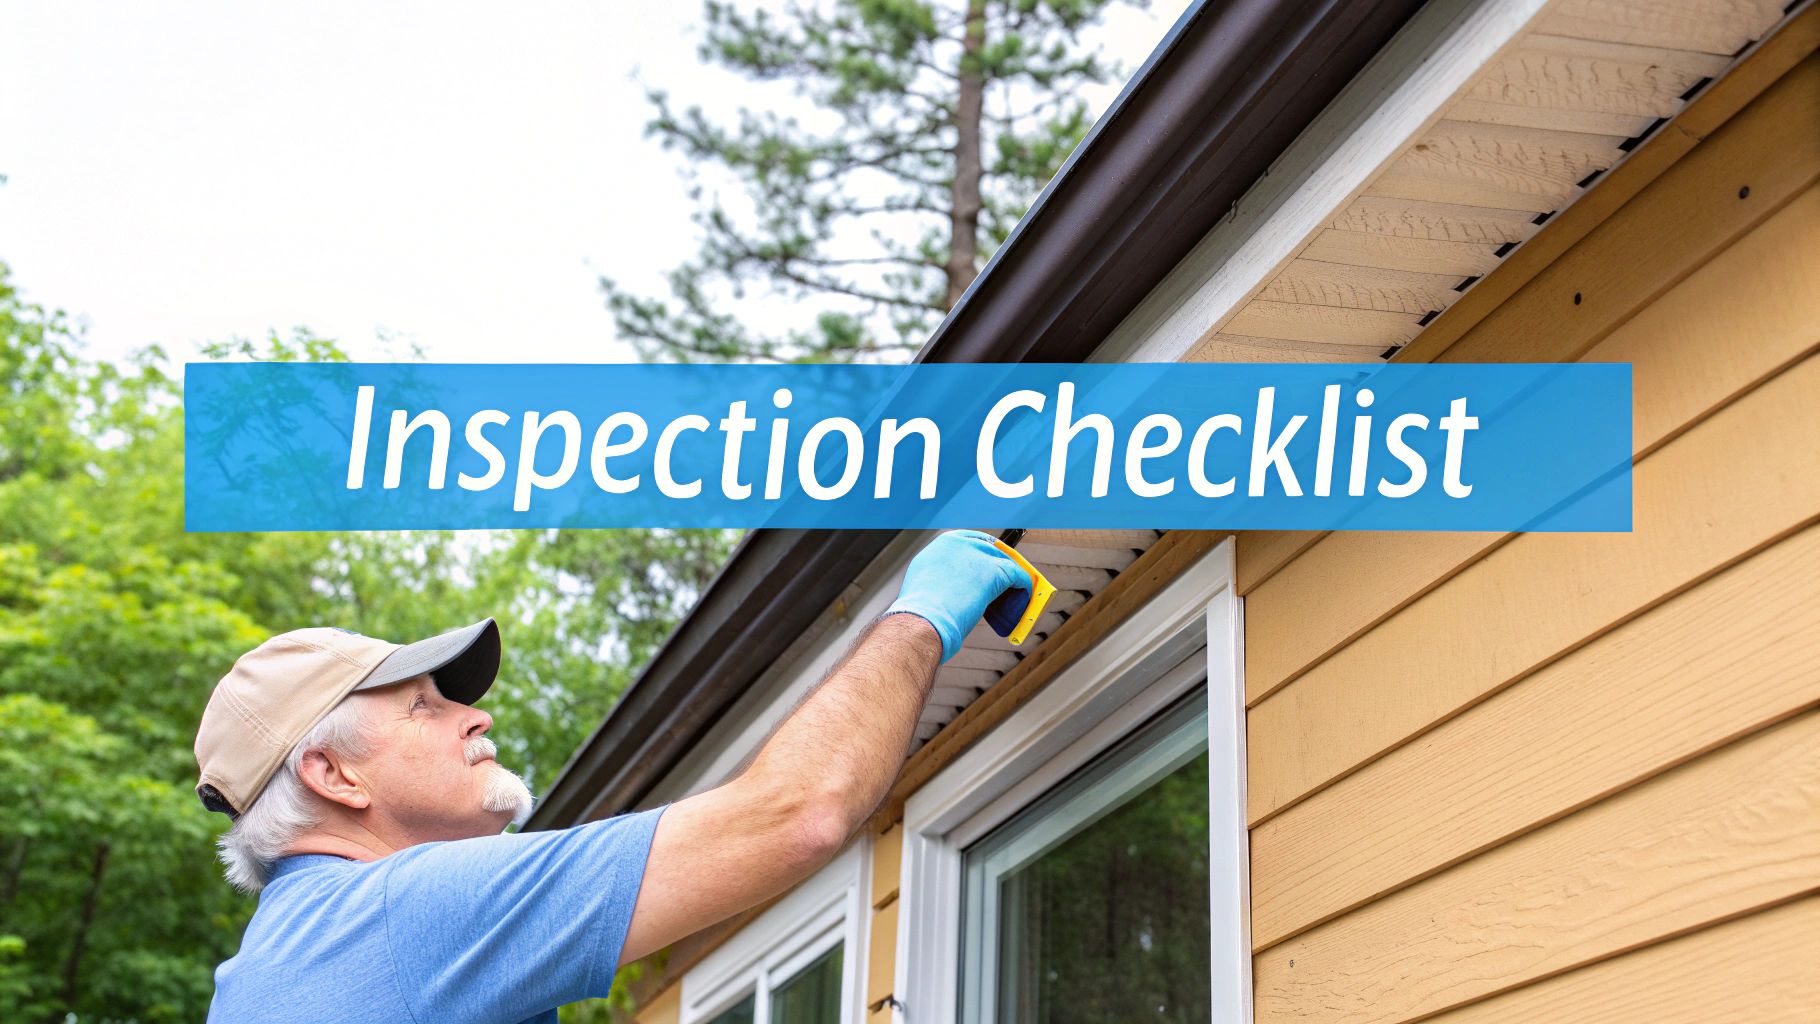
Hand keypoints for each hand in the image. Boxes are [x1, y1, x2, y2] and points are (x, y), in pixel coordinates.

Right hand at [884, 530, 1033, 662]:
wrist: (923, 621)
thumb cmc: (920, 613)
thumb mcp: (925, 584)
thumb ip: (943, 577)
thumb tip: (955, 586)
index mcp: (942, 545)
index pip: (972, 541)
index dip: (984, 554)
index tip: (990, 566)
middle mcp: (961, 544)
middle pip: (991, 550)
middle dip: (999, 568)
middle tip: (1004, 587)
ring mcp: (979, 555)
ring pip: (1006, 563)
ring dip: (1012, 580)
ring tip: (1013, 598)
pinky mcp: (996, 570)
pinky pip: (1018, 577)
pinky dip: (1024, 589)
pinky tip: (1023, 601)